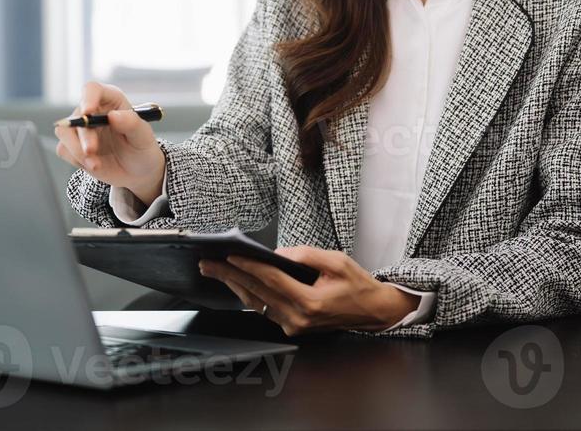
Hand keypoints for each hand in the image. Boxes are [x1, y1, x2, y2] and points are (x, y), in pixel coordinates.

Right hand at [54, 81, 164, 202]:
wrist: (135, 173)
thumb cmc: (141, 149)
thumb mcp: (143, 137)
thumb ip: (132, 124)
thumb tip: (113, 115)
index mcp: (111, 100)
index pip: (93, 89)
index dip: (88, 98)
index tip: (88, 112)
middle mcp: (92, 111)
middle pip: (77, 116)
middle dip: (84, 136)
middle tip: (91, 151)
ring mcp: (81, 128)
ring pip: (64, 132)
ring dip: (77, 151)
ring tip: (96, 164)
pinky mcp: (72, 145)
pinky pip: (63, 150)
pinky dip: (76, 160)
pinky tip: (94, 165)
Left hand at [198, 246, 421, 335]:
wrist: (372, 311)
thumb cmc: (357, 284)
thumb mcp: (336, 261)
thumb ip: (305, 255)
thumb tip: (277, 253)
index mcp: (310, 302)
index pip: (271, 280)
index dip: (249, 266)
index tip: (229, 254)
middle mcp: (298, 318)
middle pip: (257, 292)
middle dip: (230, 276)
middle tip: (208, 264)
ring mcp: (293, 326)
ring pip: (256, 303)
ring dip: (235, 285)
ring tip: (216, 271)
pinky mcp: (292, 327)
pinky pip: (265, 308)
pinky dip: (249, 294)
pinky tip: (237, 282)